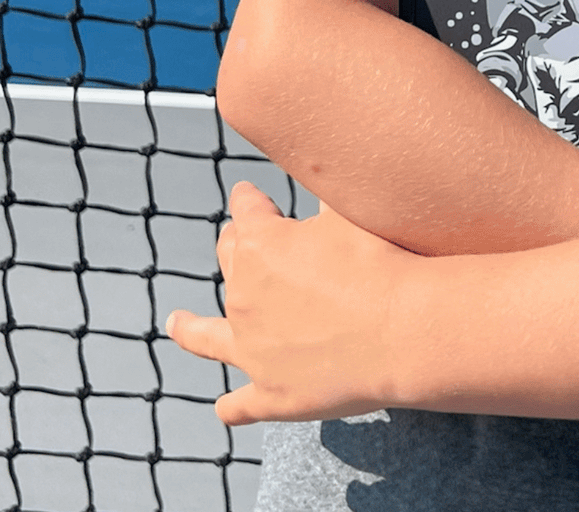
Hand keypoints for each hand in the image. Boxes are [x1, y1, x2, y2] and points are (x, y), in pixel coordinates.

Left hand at [165, 182, 418, 425]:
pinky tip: (225, 408)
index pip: (246, 210)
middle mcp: (243, 295)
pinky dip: (231, 406)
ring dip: (190, 329)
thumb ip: (326, 193)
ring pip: (207, 337)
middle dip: (233, 244)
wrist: (401, 329)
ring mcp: (252, 349)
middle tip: (239, 237)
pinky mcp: (271, 393)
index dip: (249, 197)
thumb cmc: (379, 261)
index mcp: (260, 245)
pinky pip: (238, 404)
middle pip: (228, 260)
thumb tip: (319, 170)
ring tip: (176, 324)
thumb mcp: (350, 209)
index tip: (248, 192)